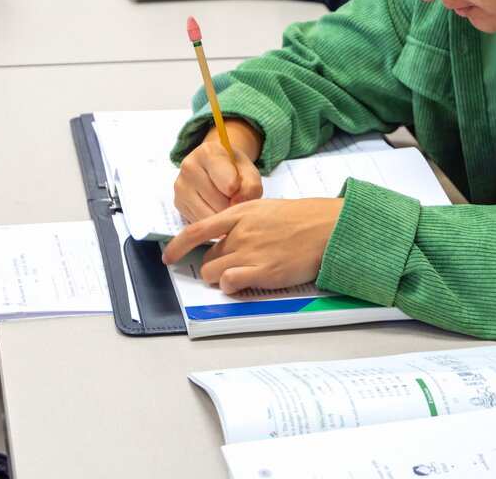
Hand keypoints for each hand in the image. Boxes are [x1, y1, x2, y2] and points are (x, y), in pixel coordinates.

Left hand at [162, 197, 343, 293]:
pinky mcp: (264, 272)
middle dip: (213, 266)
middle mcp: (241, 232)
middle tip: (230, 267)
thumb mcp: (266, 209)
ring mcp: (251, 252)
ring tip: (240, 275)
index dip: (177, 247)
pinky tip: (243, 283)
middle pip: (207, 258)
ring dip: (220, 278)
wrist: (328, 227)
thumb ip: (242, 222)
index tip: (168, 257)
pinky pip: (230, 283)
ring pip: (214, 273)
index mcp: (240, 213)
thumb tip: (226, 239)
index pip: (196, 230)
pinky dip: (230, 286)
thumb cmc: (302, 218)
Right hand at [174, 120, 263, 221]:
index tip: (241, 188)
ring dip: (222, 215)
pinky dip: (211, 220)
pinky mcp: (178, 202)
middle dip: (232, 206)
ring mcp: (180, 185)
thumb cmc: (234, 169)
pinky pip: (199, 221)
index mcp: (208, 152)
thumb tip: (237, 203)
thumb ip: (251, 186)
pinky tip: (214, 207)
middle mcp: (189, 166)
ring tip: (226, 202)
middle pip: (219, 203)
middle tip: (235, 197)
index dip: (241, 193)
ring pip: (208, 216)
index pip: (230, 185)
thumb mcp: (249, 171)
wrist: (216, 167)